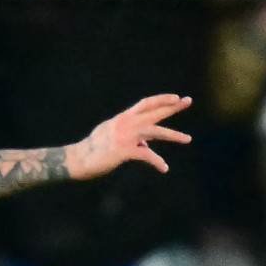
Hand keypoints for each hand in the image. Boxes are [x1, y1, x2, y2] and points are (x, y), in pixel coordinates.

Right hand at [66, 93, 189, 180]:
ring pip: (155, 132)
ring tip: (188, 139)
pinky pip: (147, 156)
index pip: (145, 104)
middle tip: (188, 101)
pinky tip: (164, 168)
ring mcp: (125, 137)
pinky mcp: (124, 151)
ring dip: (173, 135)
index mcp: (122, 118)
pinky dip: (157, 162)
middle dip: (172, 107)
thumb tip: (146, 145)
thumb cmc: (94, 149)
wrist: (78, 160)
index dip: (161, 99)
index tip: (176, 97)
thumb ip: (130, 137)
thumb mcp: (111, 136)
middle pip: (154, 112)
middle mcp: (125, 124)